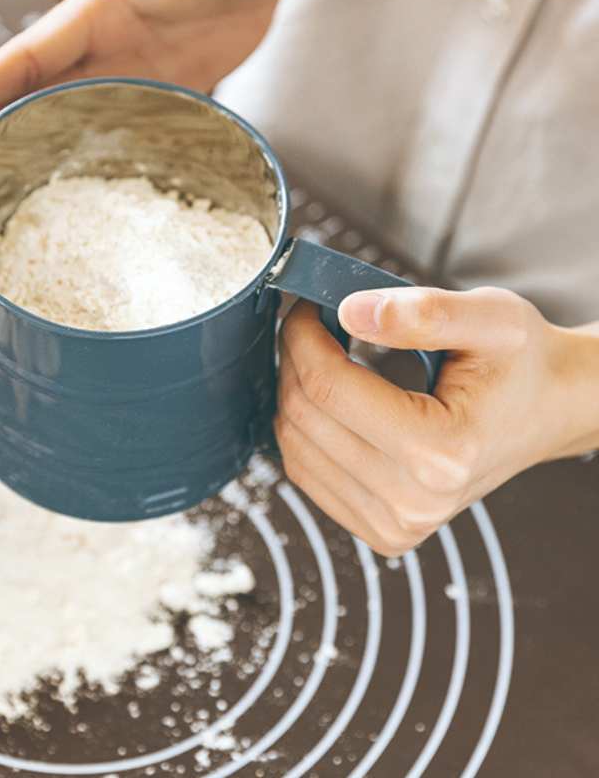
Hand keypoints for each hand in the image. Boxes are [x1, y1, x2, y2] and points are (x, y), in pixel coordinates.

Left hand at [275, 285, 598, 555]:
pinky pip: (304, 473)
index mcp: (442, 453)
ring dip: (291, 391)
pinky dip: (302, 429)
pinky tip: (326, 400)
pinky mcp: (380, 532)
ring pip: (292, 446)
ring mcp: (395, 525)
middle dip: (293, 359)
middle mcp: (415, 502)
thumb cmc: (524, 364)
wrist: (548, 410)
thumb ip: (423, 313)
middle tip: (311, 323)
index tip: (308, 306)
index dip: (303, 336)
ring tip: (320, 356)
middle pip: (303, 416)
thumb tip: (351, 311)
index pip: (328, 387)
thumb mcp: (492, 320)